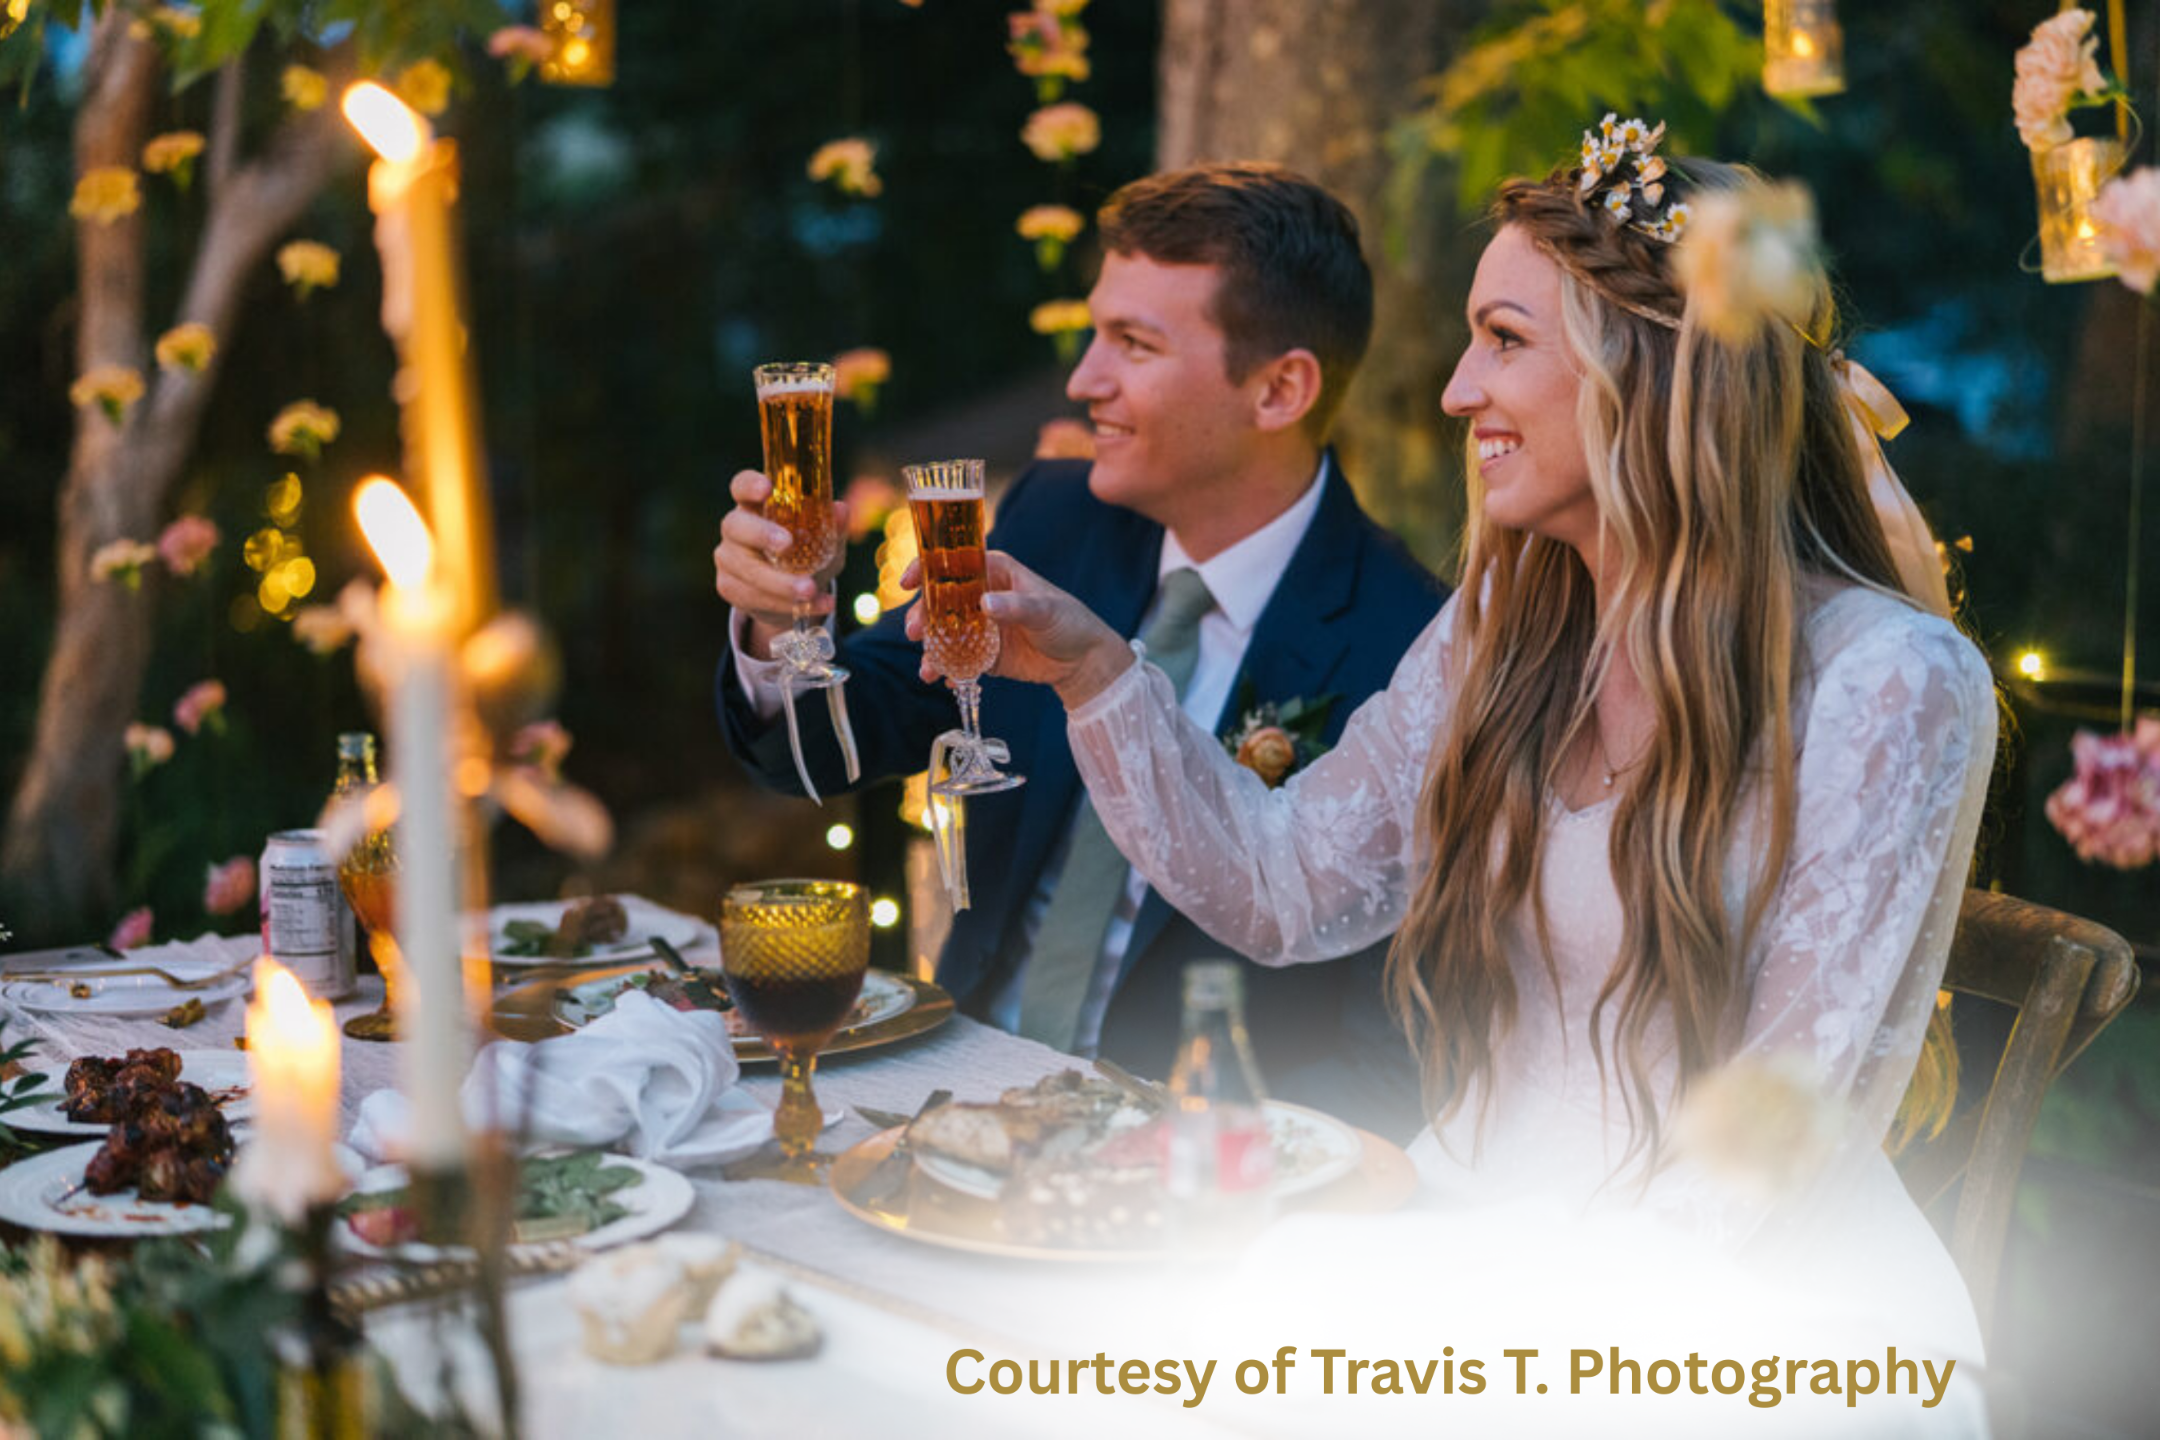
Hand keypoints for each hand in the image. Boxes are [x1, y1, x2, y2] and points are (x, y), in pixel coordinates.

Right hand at [712, 469, 851, 657]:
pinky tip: (813, 603)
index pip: (742, 486)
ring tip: (810, 590)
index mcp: (756, 505)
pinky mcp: (729, 586)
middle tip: (787, 544)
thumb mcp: (825, 541)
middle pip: (736, 526)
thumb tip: (841, 509)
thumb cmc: (807, 554)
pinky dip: (785, 604)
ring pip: (747, 569)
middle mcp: (736, 528)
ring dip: (779, 582)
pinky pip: (753, 597)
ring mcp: (728, 558)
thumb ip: (833, 527)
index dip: (750, 485)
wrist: (792, 595)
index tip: (766, 487)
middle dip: (761, 534)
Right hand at [902, 551, 1132, 707]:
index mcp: (997, 573)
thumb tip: (985, 603)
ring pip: (946, 633)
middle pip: (942, 601)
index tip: (908, 581)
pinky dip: (950, 670)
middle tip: (914, 633)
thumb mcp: (1045, 610)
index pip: (956, 563)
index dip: (928, 568)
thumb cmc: (1069, 622)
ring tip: (927, 669)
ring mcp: (981, 627)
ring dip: (932, 649)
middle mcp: (983, 596)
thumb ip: (1016, 606)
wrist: (1083, 661)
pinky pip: (960, 660)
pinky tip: (946, 681)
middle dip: (923, 616)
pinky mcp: (985, 654)